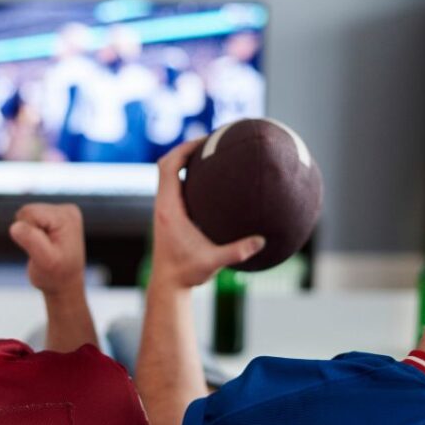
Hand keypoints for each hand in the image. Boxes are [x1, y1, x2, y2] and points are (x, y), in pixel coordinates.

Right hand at [9, 203, 85, 296]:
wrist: (65, 284)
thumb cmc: (55, 275)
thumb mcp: (44, 261)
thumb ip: (31, 241)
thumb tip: (15, 226)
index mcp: (66, 217)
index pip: (30, 213)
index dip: (27, 233)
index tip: (41, 249)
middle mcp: (67, 210)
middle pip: (28, 210)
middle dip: (28, 231)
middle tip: (42, 250)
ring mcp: (62, 212)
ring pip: (28, 213)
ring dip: (30, 232)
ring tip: (43, 247)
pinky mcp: (55, 216)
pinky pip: (31, 217)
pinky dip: (32, 231)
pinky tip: (44, 242)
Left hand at [152, 140, 264, 287]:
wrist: (167, 285)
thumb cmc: (186, 273)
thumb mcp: (212, 263)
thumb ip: (236, 252)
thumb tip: (261, 241)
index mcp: (169, 209)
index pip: (168, 168)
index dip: (183, 149)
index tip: (204, 139)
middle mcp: (163, 205)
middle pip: (166, 164)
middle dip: (185, 148)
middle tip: (210, 140)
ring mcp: (164, 209)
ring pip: (168, 175)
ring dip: (184, 161)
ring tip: (210, 153)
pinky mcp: (167, 215)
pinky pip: (173, 186)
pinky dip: (186, 176)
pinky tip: (209, 179)